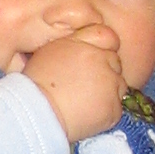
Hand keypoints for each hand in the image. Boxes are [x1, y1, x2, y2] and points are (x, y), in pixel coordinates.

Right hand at [17, 26, 123, 142]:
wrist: (37, 113)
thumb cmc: (35, 84)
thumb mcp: (48, 52)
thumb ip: (71, 45)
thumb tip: (82, 49)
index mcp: (85, 43)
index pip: (107, 38)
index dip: (101, 51)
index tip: (92, 64)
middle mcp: (102, 59)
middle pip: (114, 62)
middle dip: (105, 73)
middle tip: (85, 87)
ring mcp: (111, 83)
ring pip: (118, 86)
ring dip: (108, 93)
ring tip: (86, 103)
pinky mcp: (114, 107)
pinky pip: (116, 109)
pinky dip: (106, 113)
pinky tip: (88, 115)